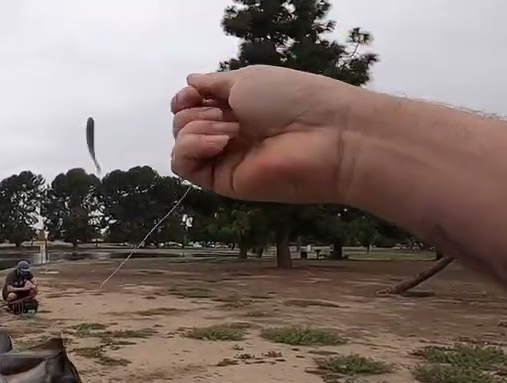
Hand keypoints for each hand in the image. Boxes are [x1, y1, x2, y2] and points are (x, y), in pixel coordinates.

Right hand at [170, 65, 368, 204]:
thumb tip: (189, 82)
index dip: (185, 99)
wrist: (325, 135)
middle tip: (226, 113)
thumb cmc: (292, 98)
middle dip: (195, 112)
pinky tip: (220, 142)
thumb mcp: (247, 78)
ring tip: (231, 129)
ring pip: (181, 144)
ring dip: (196, 129)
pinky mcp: (222, 181)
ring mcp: (225, 158)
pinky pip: (184, 166)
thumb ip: (213, 83)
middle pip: (183, 124)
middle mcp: (228, 132)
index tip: (192, 94)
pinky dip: (192, 148)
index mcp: (237, 107)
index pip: (193, 106)